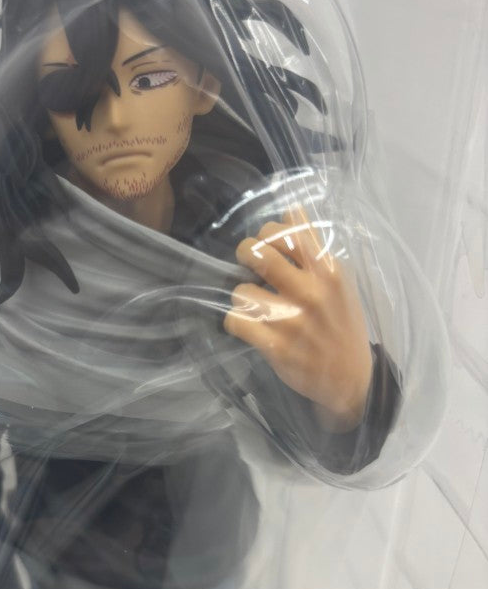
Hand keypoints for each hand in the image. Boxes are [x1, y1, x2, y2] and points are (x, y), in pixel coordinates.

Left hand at [223, 207, 372, 431]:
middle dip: (245, 254)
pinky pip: (235, 321)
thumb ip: (315, 248)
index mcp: (328, 270)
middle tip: (250, 266)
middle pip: (256, 253)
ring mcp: (291, 320)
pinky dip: (237, 322)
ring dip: (243, 297)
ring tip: (256, 305)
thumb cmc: (342, 323)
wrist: (352, 378)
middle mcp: (310, 291)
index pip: (286, 231)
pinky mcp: (275, 346)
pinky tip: (249, 326)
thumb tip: (292, 209)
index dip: (267, 234)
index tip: (269, 246)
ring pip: (240, 290)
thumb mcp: (339, 282)